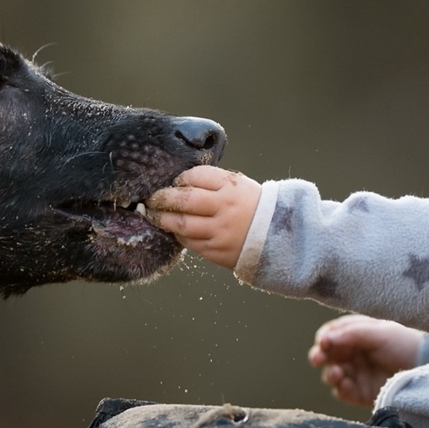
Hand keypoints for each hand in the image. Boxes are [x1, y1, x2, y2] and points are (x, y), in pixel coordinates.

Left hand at [145, 166, 260, 270]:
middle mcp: (225, 208)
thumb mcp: (239, 186)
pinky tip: (173, 229)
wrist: (277, 237)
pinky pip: (189, 242)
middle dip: (163, 198)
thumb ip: (213, 182)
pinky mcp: (216, 251)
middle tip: (151, 198)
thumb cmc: (253, 207)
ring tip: (153, 214)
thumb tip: (180, 182)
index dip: (181, 178)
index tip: (173, 182)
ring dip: (163, 219)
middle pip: (185, 199)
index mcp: (231, 187)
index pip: (197, 176)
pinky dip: (178, 234)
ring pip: (182, 224)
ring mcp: (220, 232)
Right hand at [309, 315, 422, 407]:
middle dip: (319, 356)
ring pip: (332, 374)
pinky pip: (343, 392)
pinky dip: (340, 389)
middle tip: (318, 358)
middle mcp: (354, 353)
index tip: (324, 342)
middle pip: (327, 355)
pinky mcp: (362, 393)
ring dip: (329, 373)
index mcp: (356, 334)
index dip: (325, 338)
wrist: (428, 367)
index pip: (331, 334)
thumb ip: (352, 333)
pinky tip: (345, 385)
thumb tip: (325, 338)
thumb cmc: (405, 343)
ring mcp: (357, 373)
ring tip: (336, 373)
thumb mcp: (379, 332)